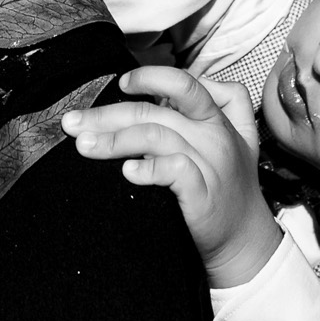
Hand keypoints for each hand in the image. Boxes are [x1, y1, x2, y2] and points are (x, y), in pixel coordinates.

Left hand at [63, 67, 283, 288]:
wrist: (245, 242)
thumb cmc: (230, 188)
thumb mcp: (238, 137)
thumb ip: (221, 102)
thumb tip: (167, 90)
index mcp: (218, 118)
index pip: (184, 83)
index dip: (150, 78)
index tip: (120, 84)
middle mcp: (215, 135)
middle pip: (155, 111)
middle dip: (107, 114)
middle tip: (73, 123)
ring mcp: (210, 164)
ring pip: (156, 136)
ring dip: (114, 139)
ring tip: (84, 146)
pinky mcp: (204, 193)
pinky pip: (173, 170)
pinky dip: (147, 168)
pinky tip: (127, 171)